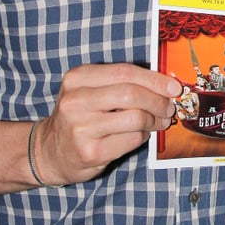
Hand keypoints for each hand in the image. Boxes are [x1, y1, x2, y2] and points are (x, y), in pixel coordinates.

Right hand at [32, 63, 180, 184]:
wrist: (51, 152)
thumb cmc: (81, 117)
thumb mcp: (90, 91)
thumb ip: (121, 83)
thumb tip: (164, 85)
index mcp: (77, 78)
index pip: (124, 72)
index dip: (154, 79)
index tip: (173, 87)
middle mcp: (75, 101)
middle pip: (131, 94)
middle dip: (158, 100)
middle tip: (169, 107)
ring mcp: (80, 128)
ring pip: (135, 118)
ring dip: (154, 120)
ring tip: (159, 122)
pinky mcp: (90, 152)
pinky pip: (131, 140)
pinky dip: (143, 136)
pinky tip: (140, 135)